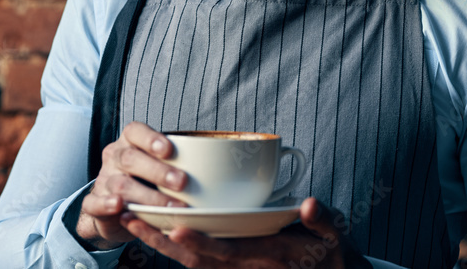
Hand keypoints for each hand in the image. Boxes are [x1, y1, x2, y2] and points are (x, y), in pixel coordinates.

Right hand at [76, 122, 188, 249]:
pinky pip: (95, 202)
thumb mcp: (158, 167)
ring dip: (147, 196)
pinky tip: (119, 205)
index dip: (151, 139)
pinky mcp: (93, 203)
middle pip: (131, 158)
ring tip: (170, 207)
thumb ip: (176, 163)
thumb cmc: (143, 181)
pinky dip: (106, 204)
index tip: (170, 150)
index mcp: (129, 142)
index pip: (135, 131)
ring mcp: (102, 180)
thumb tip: (216, 166)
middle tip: (182, 182)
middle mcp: (114, 157)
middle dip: (157, 170)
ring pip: (120, 184)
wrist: (112, 209)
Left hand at [121, 197, 364, 268]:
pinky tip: (155, 232)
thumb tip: (309, 204)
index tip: (175, 226)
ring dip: (160, 244)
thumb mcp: (334, 238)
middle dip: (161, 242)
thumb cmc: (332, 257)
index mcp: (266, 257)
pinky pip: (198, 262)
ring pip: (191, 262)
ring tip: (132, 221)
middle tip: (132, 219)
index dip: (200, 242)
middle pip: (195, 260)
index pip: (226, 251)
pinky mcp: (234, 267)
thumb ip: (321, 221)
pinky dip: (174, 249)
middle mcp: (245, 267)